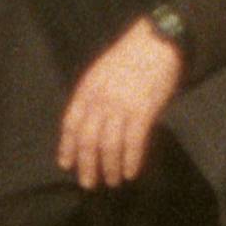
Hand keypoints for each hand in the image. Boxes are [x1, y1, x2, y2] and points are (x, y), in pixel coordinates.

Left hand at [55, 21, 186, 189]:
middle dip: (87, 165)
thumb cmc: (130, 57)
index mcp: (87, 89)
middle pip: (88, 140)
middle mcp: (101, 100)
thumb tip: (89, 126)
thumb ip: (94, 96)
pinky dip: (131, 160)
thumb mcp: (102, 72)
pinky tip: (131, 172)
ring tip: (112, 181)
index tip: (66, 164)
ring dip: (109, 167)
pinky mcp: (143, 111)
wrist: (158, 41)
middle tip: (88, 183)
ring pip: (109, 145)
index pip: (71, 123)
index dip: (67, 146)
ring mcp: (122, 106)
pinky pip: (134, 143)